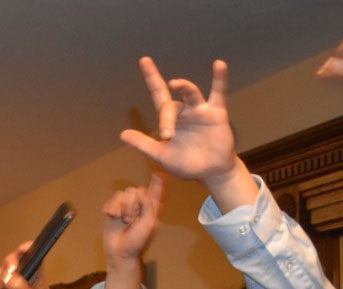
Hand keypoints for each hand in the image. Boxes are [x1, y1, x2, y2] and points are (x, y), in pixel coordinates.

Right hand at [102, 174, 164, 264]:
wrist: (120, 252)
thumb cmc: (137, 240)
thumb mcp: (149, 222)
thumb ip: (147, 204)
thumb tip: (138, 190)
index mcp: (152, 207)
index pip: (156, 190)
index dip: (158, 180)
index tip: (160, 169)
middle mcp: (139, 205)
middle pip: (136, 190)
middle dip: (132, 204)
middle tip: (131, 220)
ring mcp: (126, 207)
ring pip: (123, 194)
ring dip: (122, 208)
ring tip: (122, 221)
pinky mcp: (114, 210)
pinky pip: (112, 200)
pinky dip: (111, 207)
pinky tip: (110, 215)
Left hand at [120, 57, 238, 186]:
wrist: (210, 174)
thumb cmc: (186, 165)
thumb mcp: (161, 156)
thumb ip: (144, 144)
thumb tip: (123, 134)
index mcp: (170, 120)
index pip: (158, 95)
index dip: (151, 78)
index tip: (144, 60)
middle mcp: (184, 111)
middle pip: (171, 105)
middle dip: (166, 119)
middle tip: (167, 136)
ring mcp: (200, 110)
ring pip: (190, 93)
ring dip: (184, 87)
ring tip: (175, 83)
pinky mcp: (217, 113)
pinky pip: (218, 93)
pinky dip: (219, 79)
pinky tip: (219, 65)